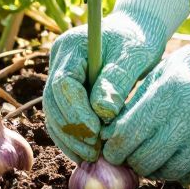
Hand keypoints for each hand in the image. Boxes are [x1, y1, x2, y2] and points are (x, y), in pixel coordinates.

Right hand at [43, 0, 189, 161]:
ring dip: (69, 138)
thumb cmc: (137, 41)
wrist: (136, 31)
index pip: (63, 83)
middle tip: (95, 151)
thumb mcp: (132, 56)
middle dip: (71, 130)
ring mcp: (59, 75)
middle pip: (52, 101)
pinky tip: (86, 154)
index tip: (97, 133)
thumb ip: (116, 81)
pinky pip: (61, 117)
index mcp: (71, 47)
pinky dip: (71, 138)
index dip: (77, 111)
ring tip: (92, 157)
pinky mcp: (66, 91)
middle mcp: (58, 61)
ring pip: (53, 112)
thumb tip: (102, 113)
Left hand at [101, 0, 189, 184]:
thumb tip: (110, 133)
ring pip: (170, 172)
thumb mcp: (162, 72)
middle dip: (132, 161)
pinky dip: (179, 173)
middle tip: (127, 157)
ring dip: (154, 170)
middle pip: (148, 159)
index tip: (110, 150)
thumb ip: (137, 102)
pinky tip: (173, 160)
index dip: (114, 147)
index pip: (130, 133)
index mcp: (170, 93)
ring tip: (149, 159)